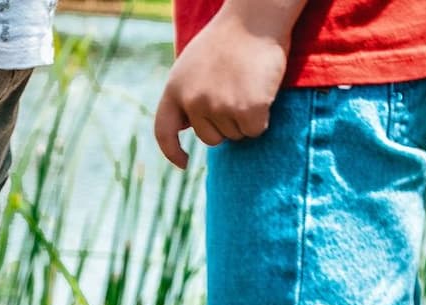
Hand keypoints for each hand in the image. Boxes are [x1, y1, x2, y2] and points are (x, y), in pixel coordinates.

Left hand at [153, 7, 291, 168]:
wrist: (255, 20)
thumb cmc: (228, 40)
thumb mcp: (193, 65)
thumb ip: (186, 94)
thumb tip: (183, 127)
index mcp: (175, 89)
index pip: (164, 131)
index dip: (172, 151)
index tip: (183, 163)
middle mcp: (193, 102)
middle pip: (210, 138)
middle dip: (225, 124)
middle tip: (236, 92)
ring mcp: (219, 108)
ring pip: (235, 135)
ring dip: (245, 118)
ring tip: (247, 85)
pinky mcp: (246, 111)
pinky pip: (255, 130)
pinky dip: (262, 117)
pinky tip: (261, 91)